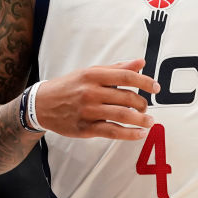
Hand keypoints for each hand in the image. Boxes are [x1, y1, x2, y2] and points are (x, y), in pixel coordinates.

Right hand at [34, 59, 159, 139]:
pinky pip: (112, 132)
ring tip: (150, 121)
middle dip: (142, 104)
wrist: (41, 104)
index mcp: (94, 75)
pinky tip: (140, 134)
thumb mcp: (91, 72)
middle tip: (146, 107)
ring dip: (141, 120)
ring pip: (122, 116)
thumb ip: (117, 68)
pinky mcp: (86, 128)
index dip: (145, 82)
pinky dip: (130, 134)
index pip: (126, 77)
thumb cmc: (70, 86)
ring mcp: (88, 111)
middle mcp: (91, 92)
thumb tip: (141, 63)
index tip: (156, 88)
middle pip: (127, 98)